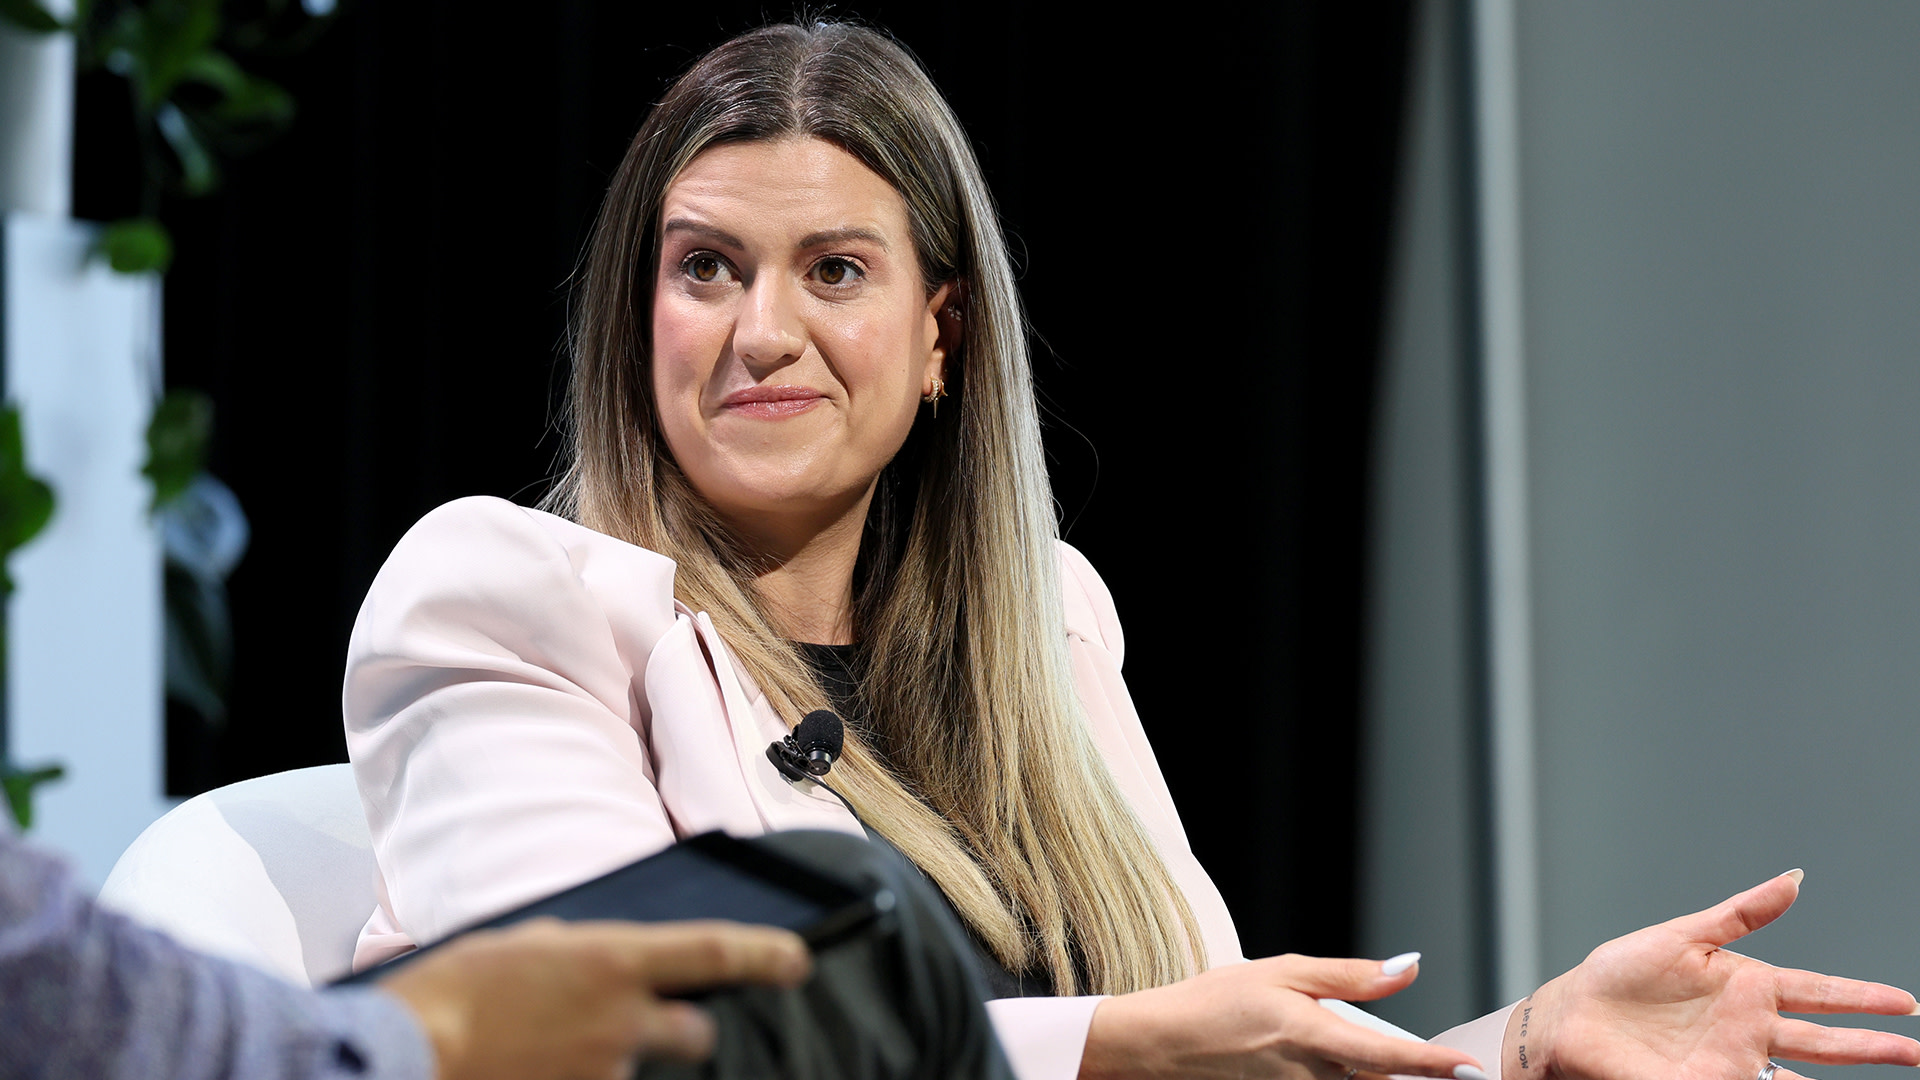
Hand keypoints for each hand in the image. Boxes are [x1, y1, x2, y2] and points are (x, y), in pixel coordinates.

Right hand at [377, 917, 810, 1079]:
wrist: (409, 1053)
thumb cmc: (456, 990)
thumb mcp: (526, 946)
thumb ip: (578, 953)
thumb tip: (598, 962)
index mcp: (612, 961)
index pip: (715, 953)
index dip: (767, 954)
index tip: (798, 959)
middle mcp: (622, 1020)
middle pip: (695, 1033)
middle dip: (684, 1032)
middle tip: (644, 1029)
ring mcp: (605, 1071)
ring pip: (638, 1069)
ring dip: (613, 1062)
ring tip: (552, 1051)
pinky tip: (542, 1069)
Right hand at [1080, 952, 1488, 1079]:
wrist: (1165, 1044)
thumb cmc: (1216, 1002)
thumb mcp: (1283, 971)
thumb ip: (1350, 976)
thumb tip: (1407, 970)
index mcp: (1314, 1035)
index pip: (1388, 1055)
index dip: (1433, 1065)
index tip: (1471, 1071)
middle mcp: (1313, 1077)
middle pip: (1379, 1074)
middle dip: (1392, 1058)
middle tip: (1364, 1032)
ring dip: (1361, 1064)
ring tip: (1319, 1037)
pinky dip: (1336, 1071)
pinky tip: (1306, 1053)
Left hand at [1516, 870, 1919, 1079]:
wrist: (1573, 1016)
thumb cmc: (1619, 975)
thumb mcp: (1684, 935)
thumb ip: (1742, 913)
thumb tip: (1796, 880)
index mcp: (1747, 987)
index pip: (1820, 992)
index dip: (1863, 997)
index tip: (1907, 1002)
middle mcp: (1748, 1029)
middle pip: (1824, 1040)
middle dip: (1871, 1046)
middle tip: (1914, 1051)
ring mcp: (1731, 1062)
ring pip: (1800, 1074)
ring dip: (1839, 1079)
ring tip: (1887, 1079)